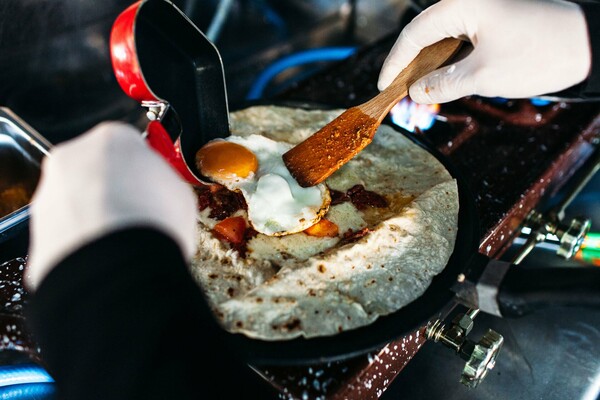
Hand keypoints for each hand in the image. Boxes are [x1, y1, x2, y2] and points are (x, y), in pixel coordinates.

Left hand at [26, 122, 197, 289]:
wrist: (119, 266)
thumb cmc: (152, 223)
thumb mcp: (180, 192)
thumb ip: (163, 183)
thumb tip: (161, 193)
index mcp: (111, 139)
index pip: (128, 146)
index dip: (144, 170)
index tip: (153, 186)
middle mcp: (71, 158)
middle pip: (95, 171)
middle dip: (114, 191)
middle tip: (139, 215)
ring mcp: (48, 194)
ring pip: (75, 202)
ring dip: (95, 218)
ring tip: (123, 242)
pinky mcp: (37, 231)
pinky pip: (64, 234)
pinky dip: (81, 244)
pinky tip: (105, 257)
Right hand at [378, 0, 591, 102]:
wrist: (588, 45)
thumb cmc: (538, 53)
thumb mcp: (483, 76)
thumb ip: (442, 83)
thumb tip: (416, 90)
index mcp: (461, 5)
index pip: (413, 35)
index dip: (395, 63)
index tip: (384, 87)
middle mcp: (468, 2)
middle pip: (425, 34)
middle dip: (410, 66)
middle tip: (399, 93)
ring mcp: (483, 10)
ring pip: (443, 38)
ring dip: (430, 66)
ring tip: (418, 91)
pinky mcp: (494, 21)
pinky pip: (461, 40)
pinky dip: (449, 61)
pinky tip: (444, 80)